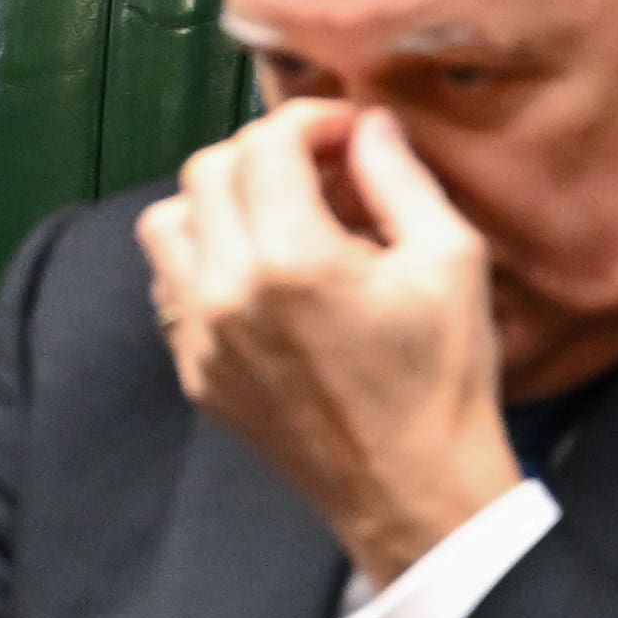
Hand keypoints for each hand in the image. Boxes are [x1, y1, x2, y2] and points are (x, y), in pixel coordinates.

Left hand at [148, 98, 522, 583]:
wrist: (414, 493)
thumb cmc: (445, 378)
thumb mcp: (451, 260)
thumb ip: (400, 177)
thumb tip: (369, 124)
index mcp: (293, 260)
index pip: (266, 145)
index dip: (312, 123)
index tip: (350, 138)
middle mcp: (228, 293)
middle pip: (206, 172)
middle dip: (264, 154)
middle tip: (319, 173)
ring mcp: (201, 338)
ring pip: (167, 225)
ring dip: (218, 204)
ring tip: (278, 219)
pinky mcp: (195, 373)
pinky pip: (171, 288)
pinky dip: (205, 262)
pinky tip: (262, 277)